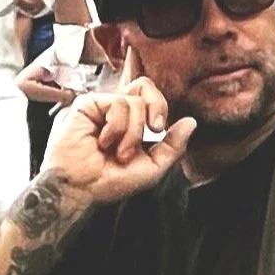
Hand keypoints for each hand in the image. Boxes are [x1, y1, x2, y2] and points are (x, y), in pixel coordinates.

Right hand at [42, 48, 194, 205]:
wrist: (83, 189)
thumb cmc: (110, 182)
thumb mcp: (152, 168)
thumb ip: (173, 146)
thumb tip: (191, 122)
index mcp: (133, 122)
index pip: (147, 94)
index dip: (155, 86)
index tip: (162, 116)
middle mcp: (118, 110)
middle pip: (146, 85)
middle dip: (157, 106)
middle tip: (155, 129)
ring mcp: (103, 106)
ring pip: (136, 100)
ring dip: (133, 132)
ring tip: (119, 152)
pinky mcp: (89, 103)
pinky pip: (119, 103)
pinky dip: (118, 127)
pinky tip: (104, 141)